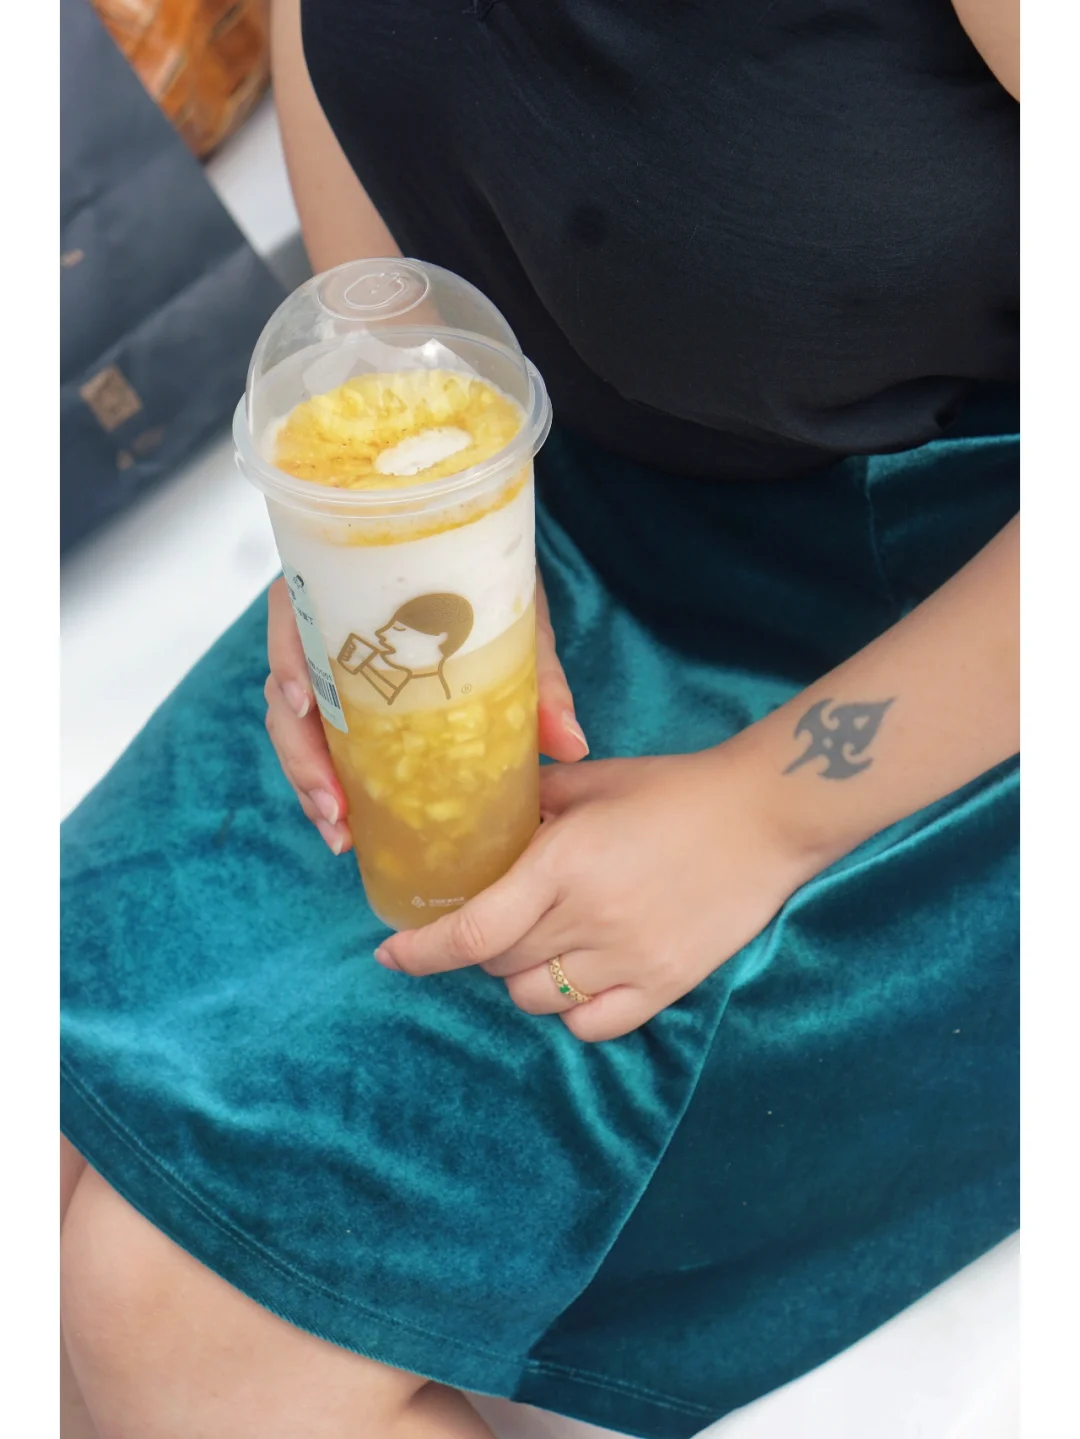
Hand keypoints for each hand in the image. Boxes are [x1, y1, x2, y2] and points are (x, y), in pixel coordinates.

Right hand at [263, 572, 589, 852]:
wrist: (491, 566)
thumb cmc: (490, 577)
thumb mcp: (515, 614)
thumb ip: (539, 674)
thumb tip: (570, 744)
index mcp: (347, 582)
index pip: (292, 613)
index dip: (286, 658)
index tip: (304, 704)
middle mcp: (324, 626)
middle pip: (286, 690)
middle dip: (301, 756)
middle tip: (334, 808)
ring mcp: (329, 671)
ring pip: (296, 729)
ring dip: (309, 783)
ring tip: (340, 833)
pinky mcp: (345, 705)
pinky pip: (321, 746)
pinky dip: (329, 787)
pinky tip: (349, 827)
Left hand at [375, 744, 818, 1041]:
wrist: (765, 815)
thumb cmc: (675, 789)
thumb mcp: (593, 780)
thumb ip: (533, 799)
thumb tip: (484, 812)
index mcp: (563, 863)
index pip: (473, 929)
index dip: (422, 951)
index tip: (391, 954)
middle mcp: (588, 919)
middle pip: (499, 964)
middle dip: (480, 946)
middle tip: (497, 918)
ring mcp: (628, 960)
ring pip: (537, 999)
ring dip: (521, 977)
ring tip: (541, 944)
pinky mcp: (665, 985)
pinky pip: (591, 1025)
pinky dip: (570, 1010)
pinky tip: (577, 978)